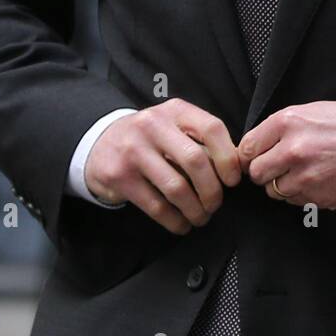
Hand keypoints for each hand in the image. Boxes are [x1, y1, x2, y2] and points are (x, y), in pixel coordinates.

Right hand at [85, 98, 241, 234]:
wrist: (99, 142)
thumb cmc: (149, 138)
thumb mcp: (173, 126)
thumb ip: (200, 140)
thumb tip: (235, 168)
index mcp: (175, 110)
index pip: (212, 128)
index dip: (228, 158)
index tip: (233, 180)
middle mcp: (154, 125)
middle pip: (195, 161)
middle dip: (212, 191)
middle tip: (215, 205)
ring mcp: (134, 150)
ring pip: (176, 188)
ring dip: (195, 210)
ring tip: (200, 217)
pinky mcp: (120, 176)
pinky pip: (156, 206)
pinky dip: (175, 221)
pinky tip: (181, 224)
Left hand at [239, 98, 335, 210]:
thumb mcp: (312, 111)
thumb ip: (283, 128)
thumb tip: (259, 145)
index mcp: (288, 122)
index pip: (246, 147)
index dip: (250, 153)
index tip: (256, 156)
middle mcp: (292, 149)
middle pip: (256, 172)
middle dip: (264, 170)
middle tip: (277, 166)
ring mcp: (305, 176)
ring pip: (273, 191)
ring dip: (281, 184)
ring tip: (300, 172)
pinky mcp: (318, 197)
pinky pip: (294, 201)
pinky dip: (300, 194)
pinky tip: (315, 180)